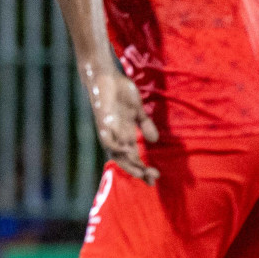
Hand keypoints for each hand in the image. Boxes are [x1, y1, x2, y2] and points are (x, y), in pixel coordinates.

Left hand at [87, 70, 158, 184]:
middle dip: (138, 171)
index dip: (142, 170)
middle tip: (153, 178)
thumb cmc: (120, 95)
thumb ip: (144, 125)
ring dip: (129, 163)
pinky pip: (107, 138)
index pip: (132, 158)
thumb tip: (154, 140)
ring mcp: (109, 130)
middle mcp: (115, 137)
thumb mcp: (137, 111)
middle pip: (125, 160)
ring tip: (142, 172)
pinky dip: (116, 146)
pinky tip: (128, 150)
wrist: (105, 78)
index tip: (155, 179)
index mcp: (122, 136)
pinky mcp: (103, 121)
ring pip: (117, 153)